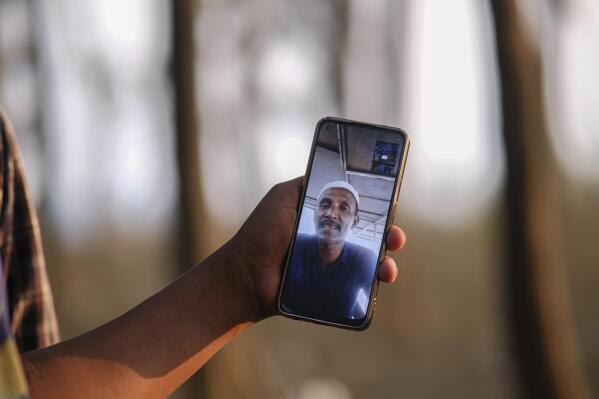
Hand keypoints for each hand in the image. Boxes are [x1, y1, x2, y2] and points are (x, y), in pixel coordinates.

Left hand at [230, 177, 406, 319]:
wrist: (246, 274)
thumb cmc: (262, 233)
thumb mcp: (284, 197)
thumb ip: (306, 184)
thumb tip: (332, 172)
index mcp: (323, 218)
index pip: (357, 211)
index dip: (376, 209)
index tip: (389, 206)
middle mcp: (331, 240)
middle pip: (370, 237)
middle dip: (389, 235)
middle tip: (395, 237)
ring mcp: (332, 266)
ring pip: (368, 264)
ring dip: (385, 263)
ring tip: (387, 266)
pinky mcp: (330, 289)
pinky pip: (356, 288)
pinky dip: (371, 285)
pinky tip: (378, 280)